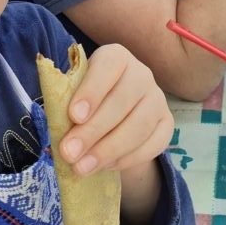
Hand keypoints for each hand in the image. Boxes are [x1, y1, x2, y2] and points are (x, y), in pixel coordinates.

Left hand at [59, 44, 173, 174]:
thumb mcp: (73, 94)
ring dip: (108, 150)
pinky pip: (152, 144)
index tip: (74, 116)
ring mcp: (157, 99)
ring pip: (138, 126)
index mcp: (115, 57)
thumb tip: (59, 134)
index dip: (91, 91)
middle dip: (93, 130)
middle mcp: (141, 74)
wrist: (115, 115)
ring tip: (83, 167)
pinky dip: (127, 159)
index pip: (108, 66)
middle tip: (70, 152)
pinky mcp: (166, 124)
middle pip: (121, 101)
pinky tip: (105, 167)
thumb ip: (66, 106)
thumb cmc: (87, 100)